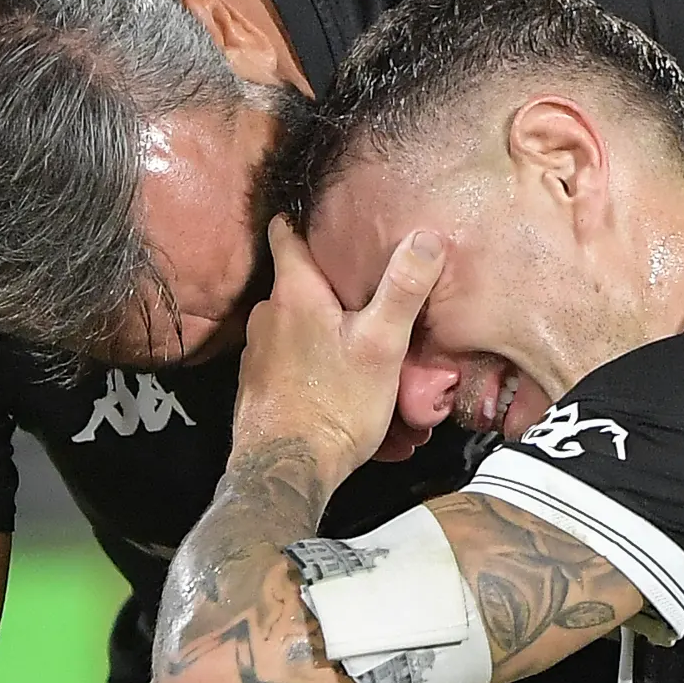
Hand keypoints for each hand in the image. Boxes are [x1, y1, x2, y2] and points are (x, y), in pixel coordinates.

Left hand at [233, 217, 444, 477]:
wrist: (287, 470)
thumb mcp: (382, 343)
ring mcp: (258, 351)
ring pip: (298, 325)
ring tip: (365, 344)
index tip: (332, 212)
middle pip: (300, 281)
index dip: (307, 216)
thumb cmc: (335, 404)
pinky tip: (343, 384)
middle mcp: (266, 315)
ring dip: (328, 331)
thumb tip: (425, 237)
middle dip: (332, 284)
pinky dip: (316, 365)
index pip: (286, 229)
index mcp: (293, 292)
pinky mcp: (259, 384)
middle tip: (371, 289)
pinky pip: (293, 361)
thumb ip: (403, 288)